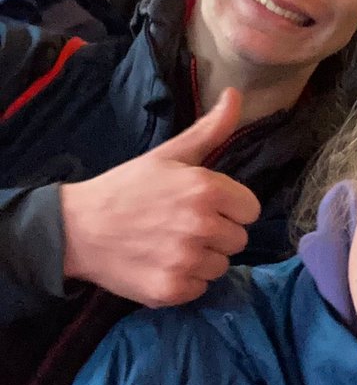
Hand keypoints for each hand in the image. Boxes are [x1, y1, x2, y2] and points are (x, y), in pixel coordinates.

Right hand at [61, 88, 260, 306]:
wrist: (78, 228)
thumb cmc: (127, 187)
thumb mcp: (170, 154)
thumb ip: (210, 129)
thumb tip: (236, 94)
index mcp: (206, 189)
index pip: (251, 209)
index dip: (230, 208)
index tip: (207, 206)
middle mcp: (202, 225)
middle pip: (238, 239)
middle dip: (217, 233)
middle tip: (183, 225)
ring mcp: (187, 260)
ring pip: (221, 266)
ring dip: (202, 258)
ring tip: (172, 244)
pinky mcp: (171, 290)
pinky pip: (200, 289)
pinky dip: (185, 281)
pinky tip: (162, 264)